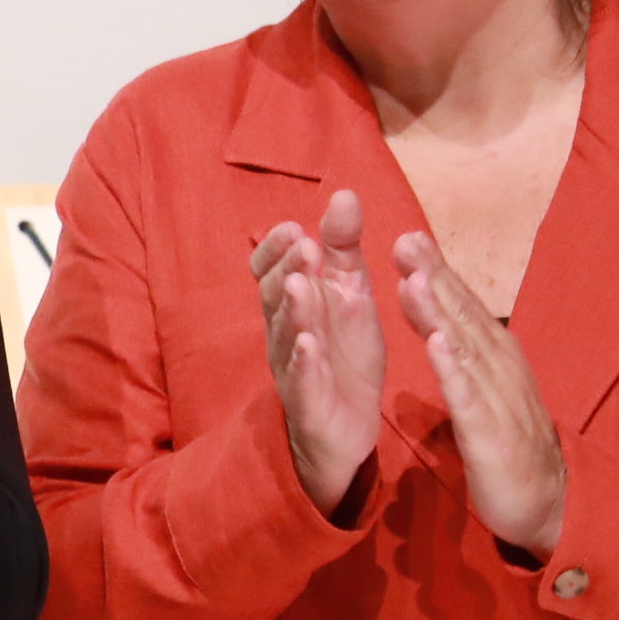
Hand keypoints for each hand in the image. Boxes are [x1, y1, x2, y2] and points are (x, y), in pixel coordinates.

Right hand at [250, 187, 385, 514]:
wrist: (349, 425)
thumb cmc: (344, 354)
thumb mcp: (350, 294)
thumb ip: (345, 248)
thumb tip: (344, 194)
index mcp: (294, 304)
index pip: (268, 271)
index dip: (275, 249)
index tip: (294, 227)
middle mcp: (285, 332)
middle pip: (274, 297)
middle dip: (288, 270)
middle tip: (308, 248)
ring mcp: (293, 367)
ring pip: (286, 336)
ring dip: (293, 310)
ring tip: (303, 285)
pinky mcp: (309, 402)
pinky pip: (301, 381)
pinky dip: (304, 363)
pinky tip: (309, 345)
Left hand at [393, 232, 567, 554]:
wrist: (549, 501)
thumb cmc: (509, 444)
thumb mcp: (482, 391)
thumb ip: (463, 357)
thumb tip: (440, 324)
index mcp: (493, 357)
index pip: (463, 307)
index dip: (437, 272)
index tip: (408, 239)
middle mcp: (498, 367)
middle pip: (462, 315)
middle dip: (434, 276)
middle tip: (406, 239)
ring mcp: (496, 397)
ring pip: (462, 346)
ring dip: (438, 310)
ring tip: (413, 277)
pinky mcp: (489, 431)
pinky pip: (466, 395)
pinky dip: (451, 367)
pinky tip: (434, 342)